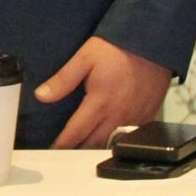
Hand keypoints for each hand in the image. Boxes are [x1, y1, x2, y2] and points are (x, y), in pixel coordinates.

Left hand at [34, 37, 172, 149]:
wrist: (152, 41)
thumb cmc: (119, 48)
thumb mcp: (84, 58)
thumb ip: (63, 79)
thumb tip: (42, 95)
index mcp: (99, 103)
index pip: (76, 133)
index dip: (62, 145)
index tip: (52, 151)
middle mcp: (118, 115)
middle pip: (94, 143)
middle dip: (79, 151)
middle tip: (66, 154)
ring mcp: (135, 117)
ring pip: (114, 142)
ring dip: (99, 147)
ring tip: (85, 149)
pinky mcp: (148, 114)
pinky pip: (133, 135)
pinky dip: (121, 139)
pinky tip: (113, 137)